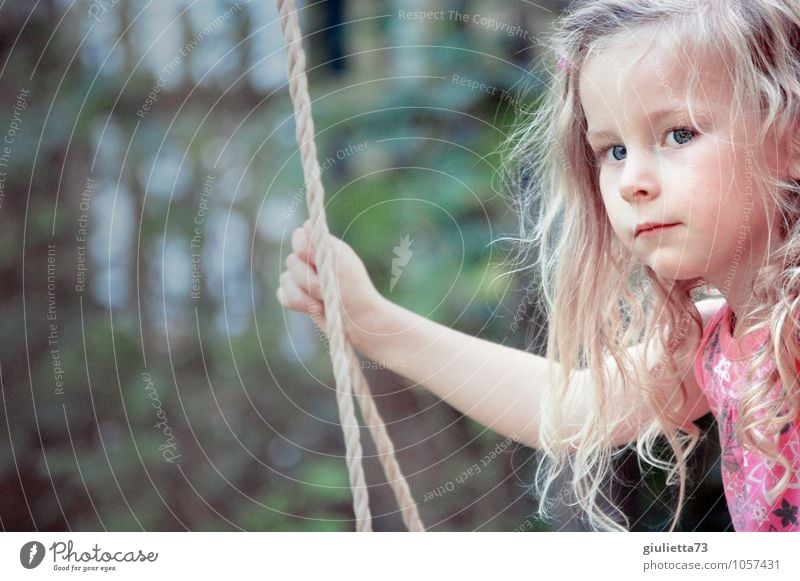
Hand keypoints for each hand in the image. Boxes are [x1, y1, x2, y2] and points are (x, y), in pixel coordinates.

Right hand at [276, 220, 383, 340]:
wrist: (358, 322)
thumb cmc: (354, 291)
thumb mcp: (341, 262)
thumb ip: (322, 244)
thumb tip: (307, 223)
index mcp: (324, 248)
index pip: (298, 236)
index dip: (304, 249)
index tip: (318, 261)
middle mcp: (312, 261)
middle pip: (291, 261)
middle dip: (309, 278)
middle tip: (328, 288)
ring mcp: (303, 280)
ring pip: (285, 280)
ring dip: (305, 294)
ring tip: (324, 302)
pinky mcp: (298, 298)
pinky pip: (282, 295)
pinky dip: (297, 302)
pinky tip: (313, 308)